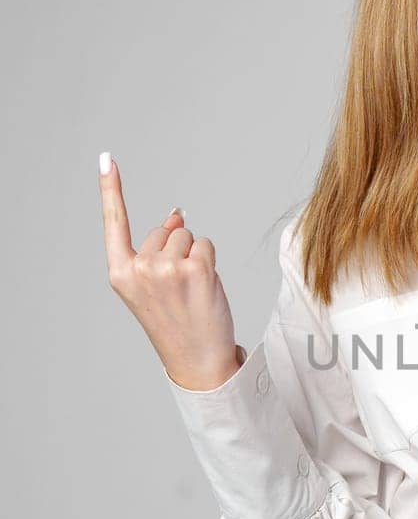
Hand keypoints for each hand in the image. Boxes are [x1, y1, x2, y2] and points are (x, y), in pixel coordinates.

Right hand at [98, 154, 242, 389]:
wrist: (197, 360)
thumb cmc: (176, 323)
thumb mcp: (155, 286)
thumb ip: (158, 250)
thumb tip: (176, 213)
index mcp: (121, 274)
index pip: (115, 223)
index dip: (111, 189)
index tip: (106, 159)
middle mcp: (139, 268)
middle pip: (164, 231)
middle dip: (176, 251)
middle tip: (179, 291)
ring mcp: (167, 267)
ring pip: (187, 236)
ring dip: (195, 257)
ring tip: (192, 291)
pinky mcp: (196, 268)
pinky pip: (206, 244)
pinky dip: (210, 262)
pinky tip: (205, 288)